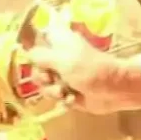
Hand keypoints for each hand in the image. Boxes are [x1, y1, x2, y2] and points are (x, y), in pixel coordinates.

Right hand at [25, 22, 140, 114]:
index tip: (32, 59)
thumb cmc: (90, 69)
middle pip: (36, 67)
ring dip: (53, 91)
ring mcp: (65, 76)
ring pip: (44, 85)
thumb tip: (26, 51)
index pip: (37, 39)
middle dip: (42, 77)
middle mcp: (60, 58)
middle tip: (50, 79)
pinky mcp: (69, 93)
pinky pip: (56, 98)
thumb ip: (41, 56)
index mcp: (59, 42)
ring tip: (65, 92)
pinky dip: (64, 100)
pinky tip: (73, 100)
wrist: (115, 90)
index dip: (31, 48)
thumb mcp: (62, 59)